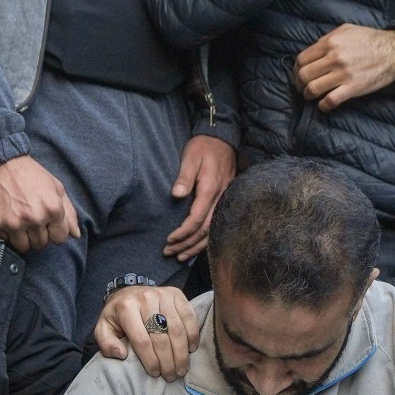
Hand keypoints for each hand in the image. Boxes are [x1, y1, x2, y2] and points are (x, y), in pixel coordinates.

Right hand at [0, 155, 79, 253]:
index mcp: (52, 209)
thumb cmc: (30, 174)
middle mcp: (34, 218)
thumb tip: (76, 234)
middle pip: (41, 244)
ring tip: (20, 221)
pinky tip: (7, 217)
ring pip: (24, 247)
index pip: (60, 238)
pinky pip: (6, 240)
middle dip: (38, 234)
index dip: (54, 230)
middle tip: (31, 219)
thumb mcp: (56, 187)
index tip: (47, 222)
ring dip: (23, 237)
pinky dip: (7, 232)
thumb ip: (69, 212)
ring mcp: (14, 222)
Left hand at [94, 282, 197, 379]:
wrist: (129, 293)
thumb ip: (106, 343)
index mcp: (126, 308)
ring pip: (177, 329)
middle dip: (168, 361)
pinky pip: (189, 317)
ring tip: (182, 369)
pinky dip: (192, 335)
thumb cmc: (118, 317)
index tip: (155, 373)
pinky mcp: (176, 294)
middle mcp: (145, 298)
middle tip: (171, 376)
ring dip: (181, 352)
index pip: (141, 339)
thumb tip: (120, 353)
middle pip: (161, 336)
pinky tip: (191, 349)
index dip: (150, 360)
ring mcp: (163, 294)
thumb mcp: (104, 329)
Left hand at [163, 134, 235, 261]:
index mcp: (211, 189)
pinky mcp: (225, 201)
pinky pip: (217, 225)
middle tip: (170, 252)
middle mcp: (221, 198)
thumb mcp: (190, 157)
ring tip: (181, 256)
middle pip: (205, 231)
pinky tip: (197, 246)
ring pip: (212, 231)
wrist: (222, 138)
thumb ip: (184, 177)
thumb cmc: (203, 147)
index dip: (183, 232)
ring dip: (196, 246)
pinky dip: (206, 239)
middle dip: (187, 244)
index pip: (196, 219)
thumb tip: (176, 195)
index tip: (169, 239)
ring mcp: (225, 200)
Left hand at [296, 25, 394, 110]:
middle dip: (299, 84)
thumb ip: (328, 38)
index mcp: (330, 43)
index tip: (299, 74)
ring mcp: (343, 74)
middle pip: (304, 75)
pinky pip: (331, 101)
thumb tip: (313, 49)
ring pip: (313, 89)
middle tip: (302, 87)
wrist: (394, 52)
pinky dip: (323, 105)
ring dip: (308, 95)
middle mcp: (334, 58)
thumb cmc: (370, 40)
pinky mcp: (353, 88)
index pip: (302, 59)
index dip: (297, 69)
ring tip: (311, 96)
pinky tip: (324, 105)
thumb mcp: (347, 30)